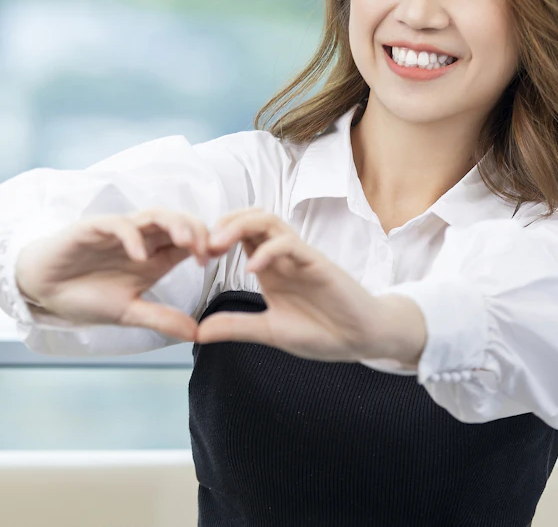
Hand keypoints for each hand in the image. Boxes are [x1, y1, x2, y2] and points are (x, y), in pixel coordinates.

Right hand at [14, 207, 211, 341]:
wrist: (43, 290)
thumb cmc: (85, 297)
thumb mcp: (128, 312)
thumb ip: (161, 319)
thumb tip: (198, 334)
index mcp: (154, 258)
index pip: (189, 241)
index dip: (207, 244)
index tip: (218, 258)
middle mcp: (142, 241)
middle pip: (178, 222)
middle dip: (198, 231)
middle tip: (208, 251)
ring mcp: (119, 232)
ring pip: (154, 215)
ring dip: (174, 225)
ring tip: (186, 243)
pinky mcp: (94, 228)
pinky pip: (118, 224)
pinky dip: (132, 236)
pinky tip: (140, 256)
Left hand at [195, 208, 425, 365]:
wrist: (362, 338)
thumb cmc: (322, 331)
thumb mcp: (269, 332)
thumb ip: (236, 327)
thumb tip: (198, 332)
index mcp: (269, 268)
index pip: (239, 236)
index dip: (214, 238)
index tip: (194, 255)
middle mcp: (282, 256)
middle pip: (250, 219)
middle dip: (223, 223)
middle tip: (202, 244)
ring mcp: (300, 257)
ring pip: (268, 221)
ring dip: (240, 226)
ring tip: (219, 244)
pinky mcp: (318, 264)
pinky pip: (291, 244)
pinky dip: (268, 251)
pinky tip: (252, 269)